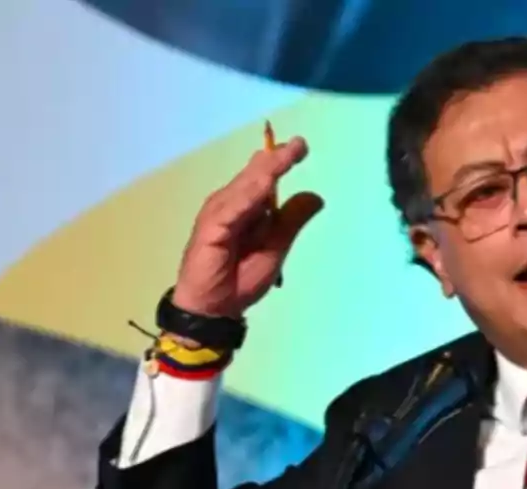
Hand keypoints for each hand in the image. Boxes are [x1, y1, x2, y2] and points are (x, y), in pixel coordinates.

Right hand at [172, 135, 323, 317]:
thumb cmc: (242, 277)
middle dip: (275, 158)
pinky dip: (245, 198)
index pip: (263, 176)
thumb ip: (291, 220)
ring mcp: (218, 214)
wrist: (216, 307)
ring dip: (263, 172)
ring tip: (284, 156)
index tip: (301, 145)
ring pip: (244, 188)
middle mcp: (230, 203)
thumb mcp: (277, 246)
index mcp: (245, 205)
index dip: (280, 160)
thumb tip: (316, 196)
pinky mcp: (209, 229)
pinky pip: (230, 210)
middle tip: (299, 144)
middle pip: (255, 176)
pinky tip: (262, 187)